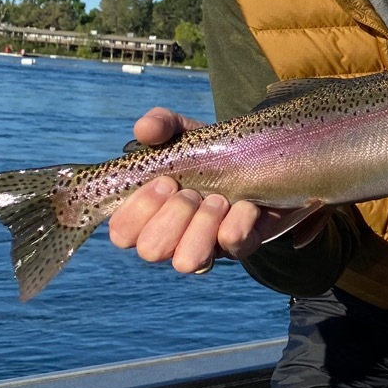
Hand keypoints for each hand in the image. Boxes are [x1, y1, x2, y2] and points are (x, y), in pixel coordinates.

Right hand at [107, 107, 272, 272]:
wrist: (266, 157)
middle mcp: (172, 237)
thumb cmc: (212, 151)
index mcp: (149, 213)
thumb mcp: (184, 131)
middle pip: (151, 251)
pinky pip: (234, 248)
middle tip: (193, 192)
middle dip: (174, 216)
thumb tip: (144, 129)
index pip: (121, 233)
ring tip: (219, 200)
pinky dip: (239, 221)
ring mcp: (207, 247)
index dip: (139, 210)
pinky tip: (247, 204)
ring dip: (203, 226)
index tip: (166, 181)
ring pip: (187, 262)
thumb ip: (161, 125)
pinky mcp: (241, 247)